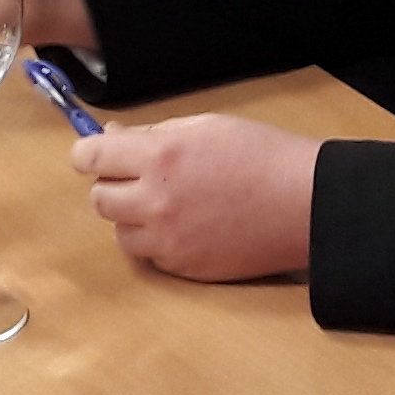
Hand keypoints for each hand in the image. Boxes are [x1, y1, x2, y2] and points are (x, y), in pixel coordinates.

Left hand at [74, 114, 320, 281]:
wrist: (305, 204)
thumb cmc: (262, 156)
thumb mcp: (206, 126)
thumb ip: (152, 133)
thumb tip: (112, 137)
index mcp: (160, 156)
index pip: (90, 157)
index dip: (88, 153)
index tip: (93, 154)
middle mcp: (156, 201)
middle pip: (99, 199)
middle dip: (112, 185)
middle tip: (138, 178)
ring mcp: (169, 240)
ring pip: (120, 232)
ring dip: (132, 217)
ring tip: (167, 205)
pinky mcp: (184, 268)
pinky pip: (151, 256)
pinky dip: (158, 242)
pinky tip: (187, 226)